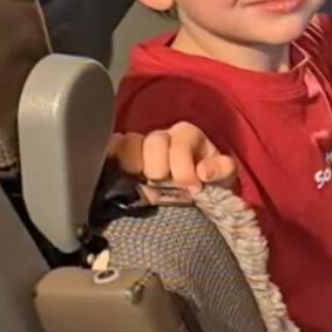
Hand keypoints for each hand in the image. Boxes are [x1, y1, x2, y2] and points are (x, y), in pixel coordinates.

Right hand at [106, 122, 236, 203]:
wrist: (193, 196)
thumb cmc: (208, 182)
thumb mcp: (223, 175)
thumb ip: (222, 169)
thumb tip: (204, 171)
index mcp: (186, 136)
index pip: (180, 143)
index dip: (184, 167)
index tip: (191, 188)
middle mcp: (161, 138)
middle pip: (152, 142)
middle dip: (158, 167)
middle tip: (162, 185)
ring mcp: (138, 148)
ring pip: (126, 144)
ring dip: (131, 164)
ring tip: (138, 183)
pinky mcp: (119, 161)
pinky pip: (108, 152)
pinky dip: (108, 161)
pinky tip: (112, 177)